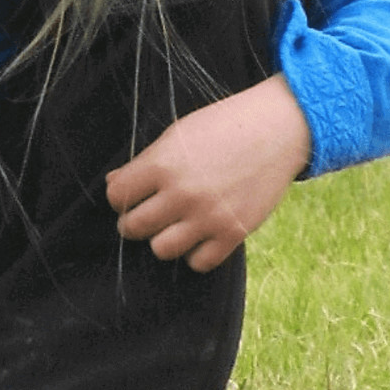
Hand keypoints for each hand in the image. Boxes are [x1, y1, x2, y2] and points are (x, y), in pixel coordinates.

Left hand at [105, 74, 311, 272]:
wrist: (276, 129)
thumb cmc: (223, 127)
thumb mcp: (178, 135)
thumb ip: (145, 162)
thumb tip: (113, 184)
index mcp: (163, 163)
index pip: (117, 196)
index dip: (119, 197)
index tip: (129, 196)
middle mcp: (182, 193)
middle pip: (134, 227)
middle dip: (134, 222)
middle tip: (145, 215)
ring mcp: (208, 216)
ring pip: (161, 250)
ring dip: (162, 239)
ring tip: (172, 226)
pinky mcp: (233, 233)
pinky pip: (199, 262)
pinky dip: (195, 253)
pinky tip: (200, 235)